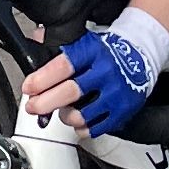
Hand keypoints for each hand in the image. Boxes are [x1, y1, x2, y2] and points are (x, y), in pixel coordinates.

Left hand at [23, 7, 168, 135]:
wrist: (140, 56)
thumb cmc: (106, 50)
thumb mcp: (82, 40)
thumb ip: (57, 44)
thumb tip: (33, 41)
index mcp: (92, 52)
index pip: (62, 66)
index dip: (41, 79)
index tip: (29, 87)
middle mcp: (105, 72)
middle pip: (70, 93)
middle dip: (45, 103)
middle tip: (34, 106)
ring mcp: (116, 93)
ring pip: (81, 115)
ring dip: (65, 116)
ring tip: (62, 110)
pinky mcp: (123, 111)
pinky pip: (95, 128)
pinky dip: (82, 128)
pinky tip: (78, 121)